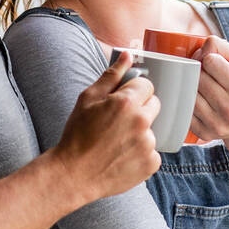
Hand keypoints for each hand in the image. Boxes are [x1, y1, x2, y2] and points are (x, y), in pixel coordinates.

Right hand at [52, 50, 161, 203]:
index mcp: (127, 102)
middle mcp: (142, 122)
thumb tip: (128, 55)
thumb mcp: (87, 99)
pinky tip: (122, 156)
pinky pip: (152, 152)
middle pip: (154, 105)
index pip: (146, 85)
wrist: (74, 174)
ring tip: (116, 142)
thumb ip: (111, 75)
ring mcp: (148, 144)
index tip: (120, 103)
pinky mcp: (150, 164)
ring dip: (139, 133)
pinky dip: (140, 154)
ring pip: (152, 129)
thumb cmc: (77, 134)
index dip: (133, 92)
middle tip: (118, 122)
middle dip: (140, 109)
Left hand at [188, 36, 228, 149]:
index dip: (209, 58)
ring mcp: (216, 124)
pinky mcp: (204, 133)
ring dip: (191, 85)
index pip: (210, 61)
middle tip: (206, 74)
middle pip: (197, 77)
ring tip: (203, 86)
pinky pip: (184, 109)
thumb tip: (200, 48)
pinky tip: (199, 101)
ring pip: (188, 92)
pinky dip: (188, 101)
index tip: (214, 63)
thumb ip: (221, 46)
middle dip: (198, 70)